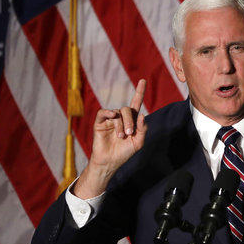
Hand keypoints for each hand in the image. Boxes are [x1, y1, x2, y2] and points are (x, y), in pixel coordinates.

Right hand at [74, 79, 146, 198]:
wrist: (110, 162)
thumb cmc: (124, 153)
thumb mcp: (138, 143)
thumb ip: (142, 129)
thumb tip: (142, 115)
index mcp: (131, 121)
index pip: (136, 103)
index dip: (139, 92)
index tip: (143, 81)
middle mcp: (121, 117)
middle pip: (127, 110)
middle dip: (130, 121)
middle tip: (128, 134)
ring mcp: (110, 119)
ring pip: (118, 113)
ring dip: (121, 124)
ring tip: (120, 137)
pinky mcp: (100, 122)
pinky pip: (104, 112)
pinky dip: (108, 112)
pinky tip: (112, 116)